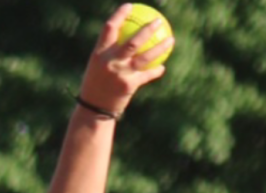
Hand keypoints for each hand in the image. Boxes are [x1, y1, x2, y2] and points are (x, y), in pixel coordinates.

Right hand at [77, 3, 173, 117]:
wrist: (94, 109)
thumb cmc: (96, 84)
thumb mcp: (98, 65)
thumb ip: (109, 52)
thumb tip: (124, 35)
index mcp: (99, 53)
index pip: (110, 28)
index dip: (120, 15)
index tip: (130, 6)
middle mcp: (110, 62)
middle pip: (132, 42)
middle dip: (147, 30)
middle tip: (159, 21)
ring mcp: (121, 74)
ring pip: (145, 58)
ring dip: (160, 48)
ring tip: (171, 40)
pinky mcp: (129, 86)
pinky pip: (146, 75)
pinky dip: (155, 71)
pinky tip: (162, 67)